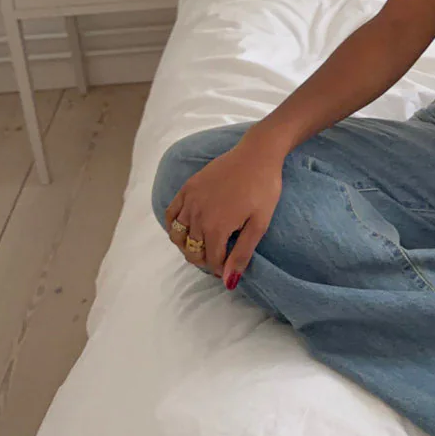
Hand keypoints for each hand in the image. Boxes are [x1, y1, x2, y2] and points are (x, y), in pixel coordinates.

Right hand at [161, 139, 283, 288]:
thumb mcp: (259, 224)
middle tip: (217, 258)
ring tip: (202, 245)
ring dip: (187, 245)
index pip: (210, 260)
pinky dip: (173, 226)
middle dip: (203, 259)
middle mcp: (197, 215)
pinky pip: (170, 214)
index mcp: (216, 227)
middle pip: (191, 250)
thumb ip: (242, 254)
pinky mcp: (187, 188)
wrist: (257, 154)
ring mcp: (190, 200)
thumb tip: (228, 281)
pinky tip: (186, 229)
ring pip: (177, 235)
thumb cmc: (264, 188)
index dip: (219, 269)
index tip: (228, 268)